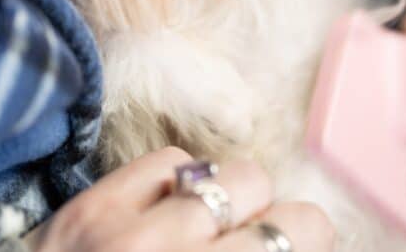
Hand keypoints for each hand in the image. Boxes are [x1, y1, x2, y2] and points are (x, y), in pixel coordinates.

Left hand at [24, 147, 334, 250]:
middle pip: (293, 219)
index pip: (301, 241)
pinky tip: (170, 210)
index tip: (303, 250)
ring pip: (241, 179)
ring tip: (217, 227)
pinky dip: (184, 182)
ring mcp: (132, 234)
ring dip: (241, 204)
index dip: (315, 247)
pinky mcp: (90, 207)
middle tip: (263, 244)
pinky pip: (174, 161)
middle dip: (289, 233)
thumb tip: (303, 244)